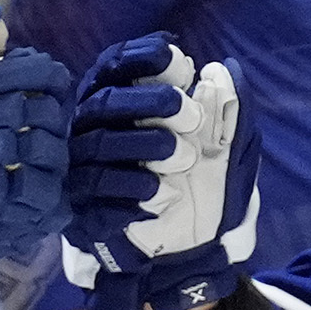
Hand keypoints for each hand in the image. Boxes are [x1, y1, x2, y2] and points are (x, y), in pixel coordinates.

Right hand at [62, 34, 263, 309]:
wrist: (186, 253)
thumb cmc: (199, 188)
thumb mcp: (223, 150)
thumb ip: (226, 112)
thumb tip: (225, 70)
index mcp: (123, 106)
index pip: (116, 67)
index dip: (139, 57)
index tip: (173, 56)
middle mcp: (95, 130)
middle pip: (107, 104)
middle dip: (148, 101)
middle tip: (190, 114)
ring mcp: (84, 169)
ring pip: (99, 146)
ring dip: (141, 145)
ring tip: (181, 155)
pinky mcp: (84, 208)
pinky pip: (96, 194)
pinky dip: (126, 190)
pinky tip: (155, 192)